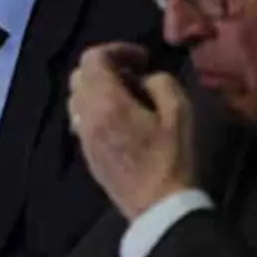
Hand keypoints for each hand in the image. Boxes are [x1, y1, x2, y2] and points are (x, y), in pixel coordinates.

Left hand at [69, 43, 195, 220]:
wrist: (158, 207)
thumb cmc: (172, 158)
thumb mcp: (179, 111)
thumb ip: (160, 81)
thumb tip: (145, 79)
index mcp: (106, 102)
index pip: (93, 58)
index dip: (117, 49)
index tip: (142, 59)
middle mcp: (86, 116)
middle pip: (79, 75)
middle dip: (106, 67)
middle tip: (135, 75)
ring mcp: (83, 137)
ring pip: (77, 97)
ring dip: (98, 88)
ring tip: (128, 96)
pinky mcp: (86, 153)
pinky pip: (81, 118)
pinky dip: (96, 108)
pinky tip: (122, 119)